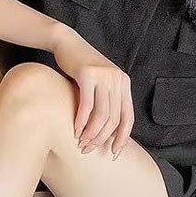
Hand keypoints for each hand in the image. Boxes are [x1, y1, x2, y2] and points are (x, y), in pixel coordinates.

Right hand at [51, 25, 133, 156]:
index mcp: (124, 83)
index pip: (128, 117)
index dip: (122, 138)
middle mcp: (117, 79)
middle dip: (101, 139)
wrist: (67, 43)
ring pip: (101, 115)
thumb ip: (105, 102)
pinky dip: (81, 121)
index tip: (112, 153)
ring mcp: (103, 76)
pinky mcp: (87, 74)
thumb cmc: (80, 69)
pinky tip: (74, 131)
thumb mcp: (99, 84)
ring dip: (90, 133)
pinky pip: (86, 105)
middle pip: (113, 119)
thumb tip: (106, 131)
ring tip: (80, 143)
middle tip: (88, 150)